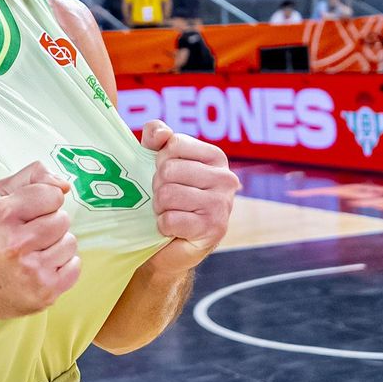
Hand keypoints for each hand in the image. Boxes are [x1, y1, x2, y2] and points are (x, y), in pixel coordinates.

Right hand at [0, 162, 78, 320]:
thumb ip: (30, 178)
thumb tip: (64, 184)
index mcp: (2, 216)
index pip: (52, 194)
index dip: (45, 200)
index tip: (32, 211)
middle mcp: (16, 243)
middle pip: (62, 219)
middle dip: (50, 223)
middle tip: (30, 235)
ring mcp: (32, 270)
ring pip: (70, 242)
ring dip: (56, 245)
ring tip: (34, 252)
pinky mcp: (45, 291)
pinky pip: (75, 266)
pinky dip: (62, 265)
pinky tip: (41, 266)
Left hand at [141, 119, 237, 275]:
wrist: (171, 247)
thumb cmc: (168, 199)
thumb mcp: (160, 161)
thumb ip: (158, 136)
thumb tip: (159, 134)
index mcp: (216, 157)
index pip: (174, 144)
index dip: (159, 160)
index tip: (167, 176)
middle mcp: (225, 178)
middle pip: (168, 170)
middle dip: (157, 186)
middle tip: (167, 199)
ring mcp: (222, 204)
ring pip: (167, 195)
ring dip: (160, 207)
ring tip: (170, 212)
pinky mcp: (213, 229)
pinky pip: (170, 219)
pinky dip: (163, 226)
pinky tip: (173, 229)